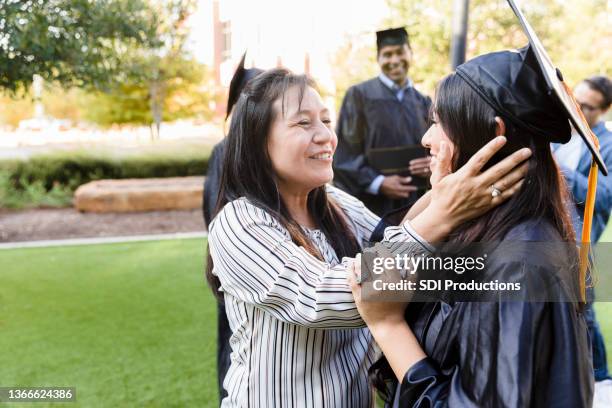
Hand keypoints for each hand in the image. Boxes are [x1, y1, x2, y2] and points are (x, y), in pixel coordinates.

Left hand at [347, 254, 407, 328]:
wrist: (387, 323)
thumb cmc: (399, 306)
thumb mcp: (410, 290)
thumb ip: (413, 274)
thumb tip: (411, 258)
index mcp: (393, 281)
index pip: (385, 260)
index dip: (380, 250)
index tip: (378, 246)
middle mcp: (381, 284)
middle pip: (371, 263)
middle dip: (368, 254)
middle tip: (367, 250)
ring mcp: (368, 290)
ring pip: (360, 269)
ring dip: (358, 260)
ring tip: (357, 256)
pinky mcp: (359, 296)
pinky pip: (352, 279)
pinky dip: (350, 270)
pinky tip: (349, 265)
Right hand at [380, 175, 416, 198]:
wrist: (379, 185)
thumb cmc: (388, 180)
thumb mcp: (396, 178)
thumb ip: (403, 179)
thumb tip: (410, 179)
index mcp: (399, 188)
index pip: (408, 189)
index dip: (412, 188)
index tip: (415, 188)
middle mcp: (397, 193)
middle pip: (406, 195)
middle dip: (407, 192)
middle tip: (407, 189)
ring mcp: (394, 196)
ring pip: (402, 197)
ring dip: (403, 194)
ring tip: (401, 189)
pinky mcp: (391, 197)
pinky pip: (397, 197)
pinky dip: (399, 195)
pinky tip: (397, 191)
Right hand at [410, 136, 530, 241]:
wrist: (443, 218)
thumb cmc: (440, 195)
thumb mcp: (437, 177)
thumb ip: (442, 160)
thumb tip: (444, 143)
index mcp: (463, 176)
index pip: (480, 159)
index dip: (491, 148)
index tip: (503, 139)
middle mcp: (475, 185)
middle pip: (498, 170)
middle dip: (514, 160)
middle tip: (527, 151)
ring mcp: (483, 196)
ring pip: (505, 182)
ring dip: (519, 172)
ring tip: (530, 163)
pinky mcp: (488, 204)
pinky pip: (506, 195)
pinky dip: (517, 188)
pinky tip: (525, 181)